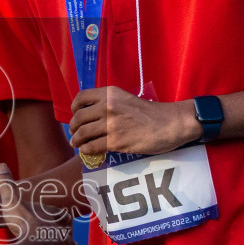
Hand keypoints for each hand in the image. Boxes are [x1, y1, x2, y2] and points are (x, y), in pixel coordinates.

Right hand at [0, 165, 74, 244]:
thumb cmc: (22, 223)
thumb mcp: (11, 199)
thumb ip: (7, 183)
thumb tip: (1, 164)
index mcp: (51, 215)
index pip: (61, 213)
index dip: (61, 215)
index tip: (64, 217)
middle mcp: (60, 230)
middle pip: (66, 232)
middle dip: (66, 235)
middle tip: (70, 238)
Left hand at [69, 88, 200, 158]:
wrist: (170, 123)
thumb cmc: (151, 112)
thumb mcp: (127, 99)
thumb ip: (110, 103)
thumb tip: (92, 115)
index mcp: (110, 93)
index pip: (81, 97)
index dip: (74, 108)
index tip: (76, 115)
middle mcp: (107, 106)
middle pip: (78, 118)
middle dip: (73, 128)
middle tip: (75, 134)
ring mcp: (111, 124)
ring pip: (82, 133)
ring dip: (76, 141)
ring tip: (77, 144)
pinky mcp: (116, 141)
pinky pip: (91, 147)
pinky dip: (86, 150)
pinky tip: (88, 151)